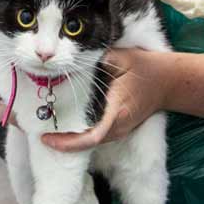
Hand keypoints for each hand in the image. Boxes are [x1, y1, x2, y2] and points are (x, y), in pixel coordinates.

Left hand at [41, 49, 166, 151]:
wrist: (168, 81)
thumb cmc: (146, 69)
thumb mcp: (124, 58)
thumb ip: (101, 59)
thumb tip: (77, 59)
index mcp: (119, 112)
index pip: (92, 136)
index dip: (69, 142)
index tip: (47, 138)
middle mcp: (118, 127)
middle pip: (86, 144)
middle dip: (61, 143)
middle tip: (36, 132)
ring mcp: (118, 130)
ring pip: (89, 143)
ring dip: (67, 141)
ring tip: (43, 130)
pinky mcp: (117, 128)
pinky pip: (94, 137)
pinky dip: (76, 136)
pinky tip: (60, 126)